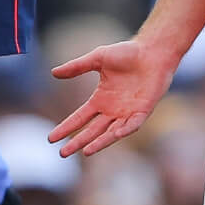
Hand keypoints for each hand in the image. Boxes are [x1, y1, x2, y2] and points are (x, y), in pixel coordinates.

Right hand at [48, 39, 178, 156]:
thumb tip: (53, 72)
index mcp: (101, 99)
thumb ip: (76, 66)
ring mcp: (128, 112)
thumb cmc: (128, 53)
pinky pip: (133, 124)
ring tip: (85, 152)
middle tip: (62, 153)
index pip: (80, 118)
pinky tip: (116, 134)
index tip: (51, 138)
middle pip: (92, 130)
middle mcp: (112, 110)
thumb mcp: (97, 58)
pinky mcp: (143, 111)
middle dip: (78, 142)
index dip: (66, 128)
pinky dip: (125, 130)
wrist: (152, 51)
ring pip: (111, 133)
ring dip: (99, 142)